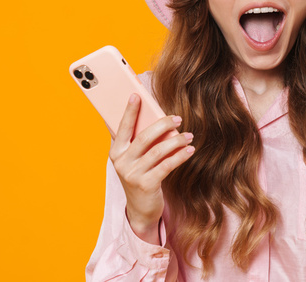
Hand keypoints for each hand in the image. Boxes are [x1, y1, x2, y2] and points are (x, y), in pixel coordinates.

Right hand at [109, 94, 195, 243]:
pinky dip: (180, 156)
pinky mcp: (146, 185)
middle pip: (144, 137)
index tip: (136, 95)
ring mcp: (133, 175)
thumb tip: (155, 118)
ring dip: (176, 141)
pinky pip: (166, 165)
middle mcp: (121, 163)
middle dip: (163, 124)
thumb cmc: (140, 176)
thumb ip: (138, 142)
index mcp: (115, 152)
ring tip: (189, 135)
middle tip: (178, 118)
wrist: (140, 210)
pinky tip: (190, 150)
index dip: (129, 111)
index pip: (122, 127)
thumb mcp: (133, 159)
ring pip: (158, 151)